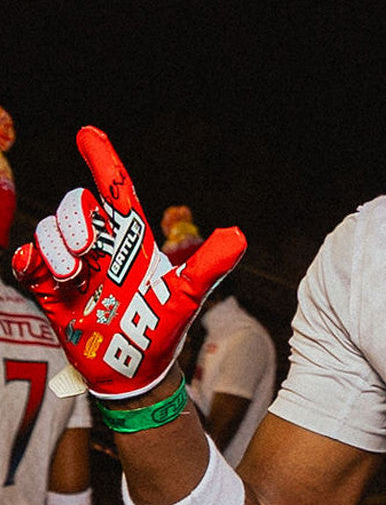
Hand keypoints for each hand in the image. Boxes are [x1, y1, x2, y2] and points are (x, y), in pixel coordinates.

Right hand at [12, 127, 246, 398]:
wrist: (132, 371)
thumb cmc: (162, 330)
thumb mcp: (185, 296)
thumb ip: (207, 266)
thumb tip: (239, 235)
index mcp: (134, 242)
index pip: (117, 191)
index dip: (104, 161)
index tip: (89, 133)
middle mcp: (103, 248)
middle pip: (76, 207)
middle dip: (74, 220)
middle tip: (86, 252)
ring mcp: (74, 268)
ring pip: (48, 231)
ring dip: (55, 247)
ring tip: (74, 276)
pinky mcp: (50, 290)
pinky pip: (26, 261)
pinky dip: (31, 264)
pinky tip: (49, 280)